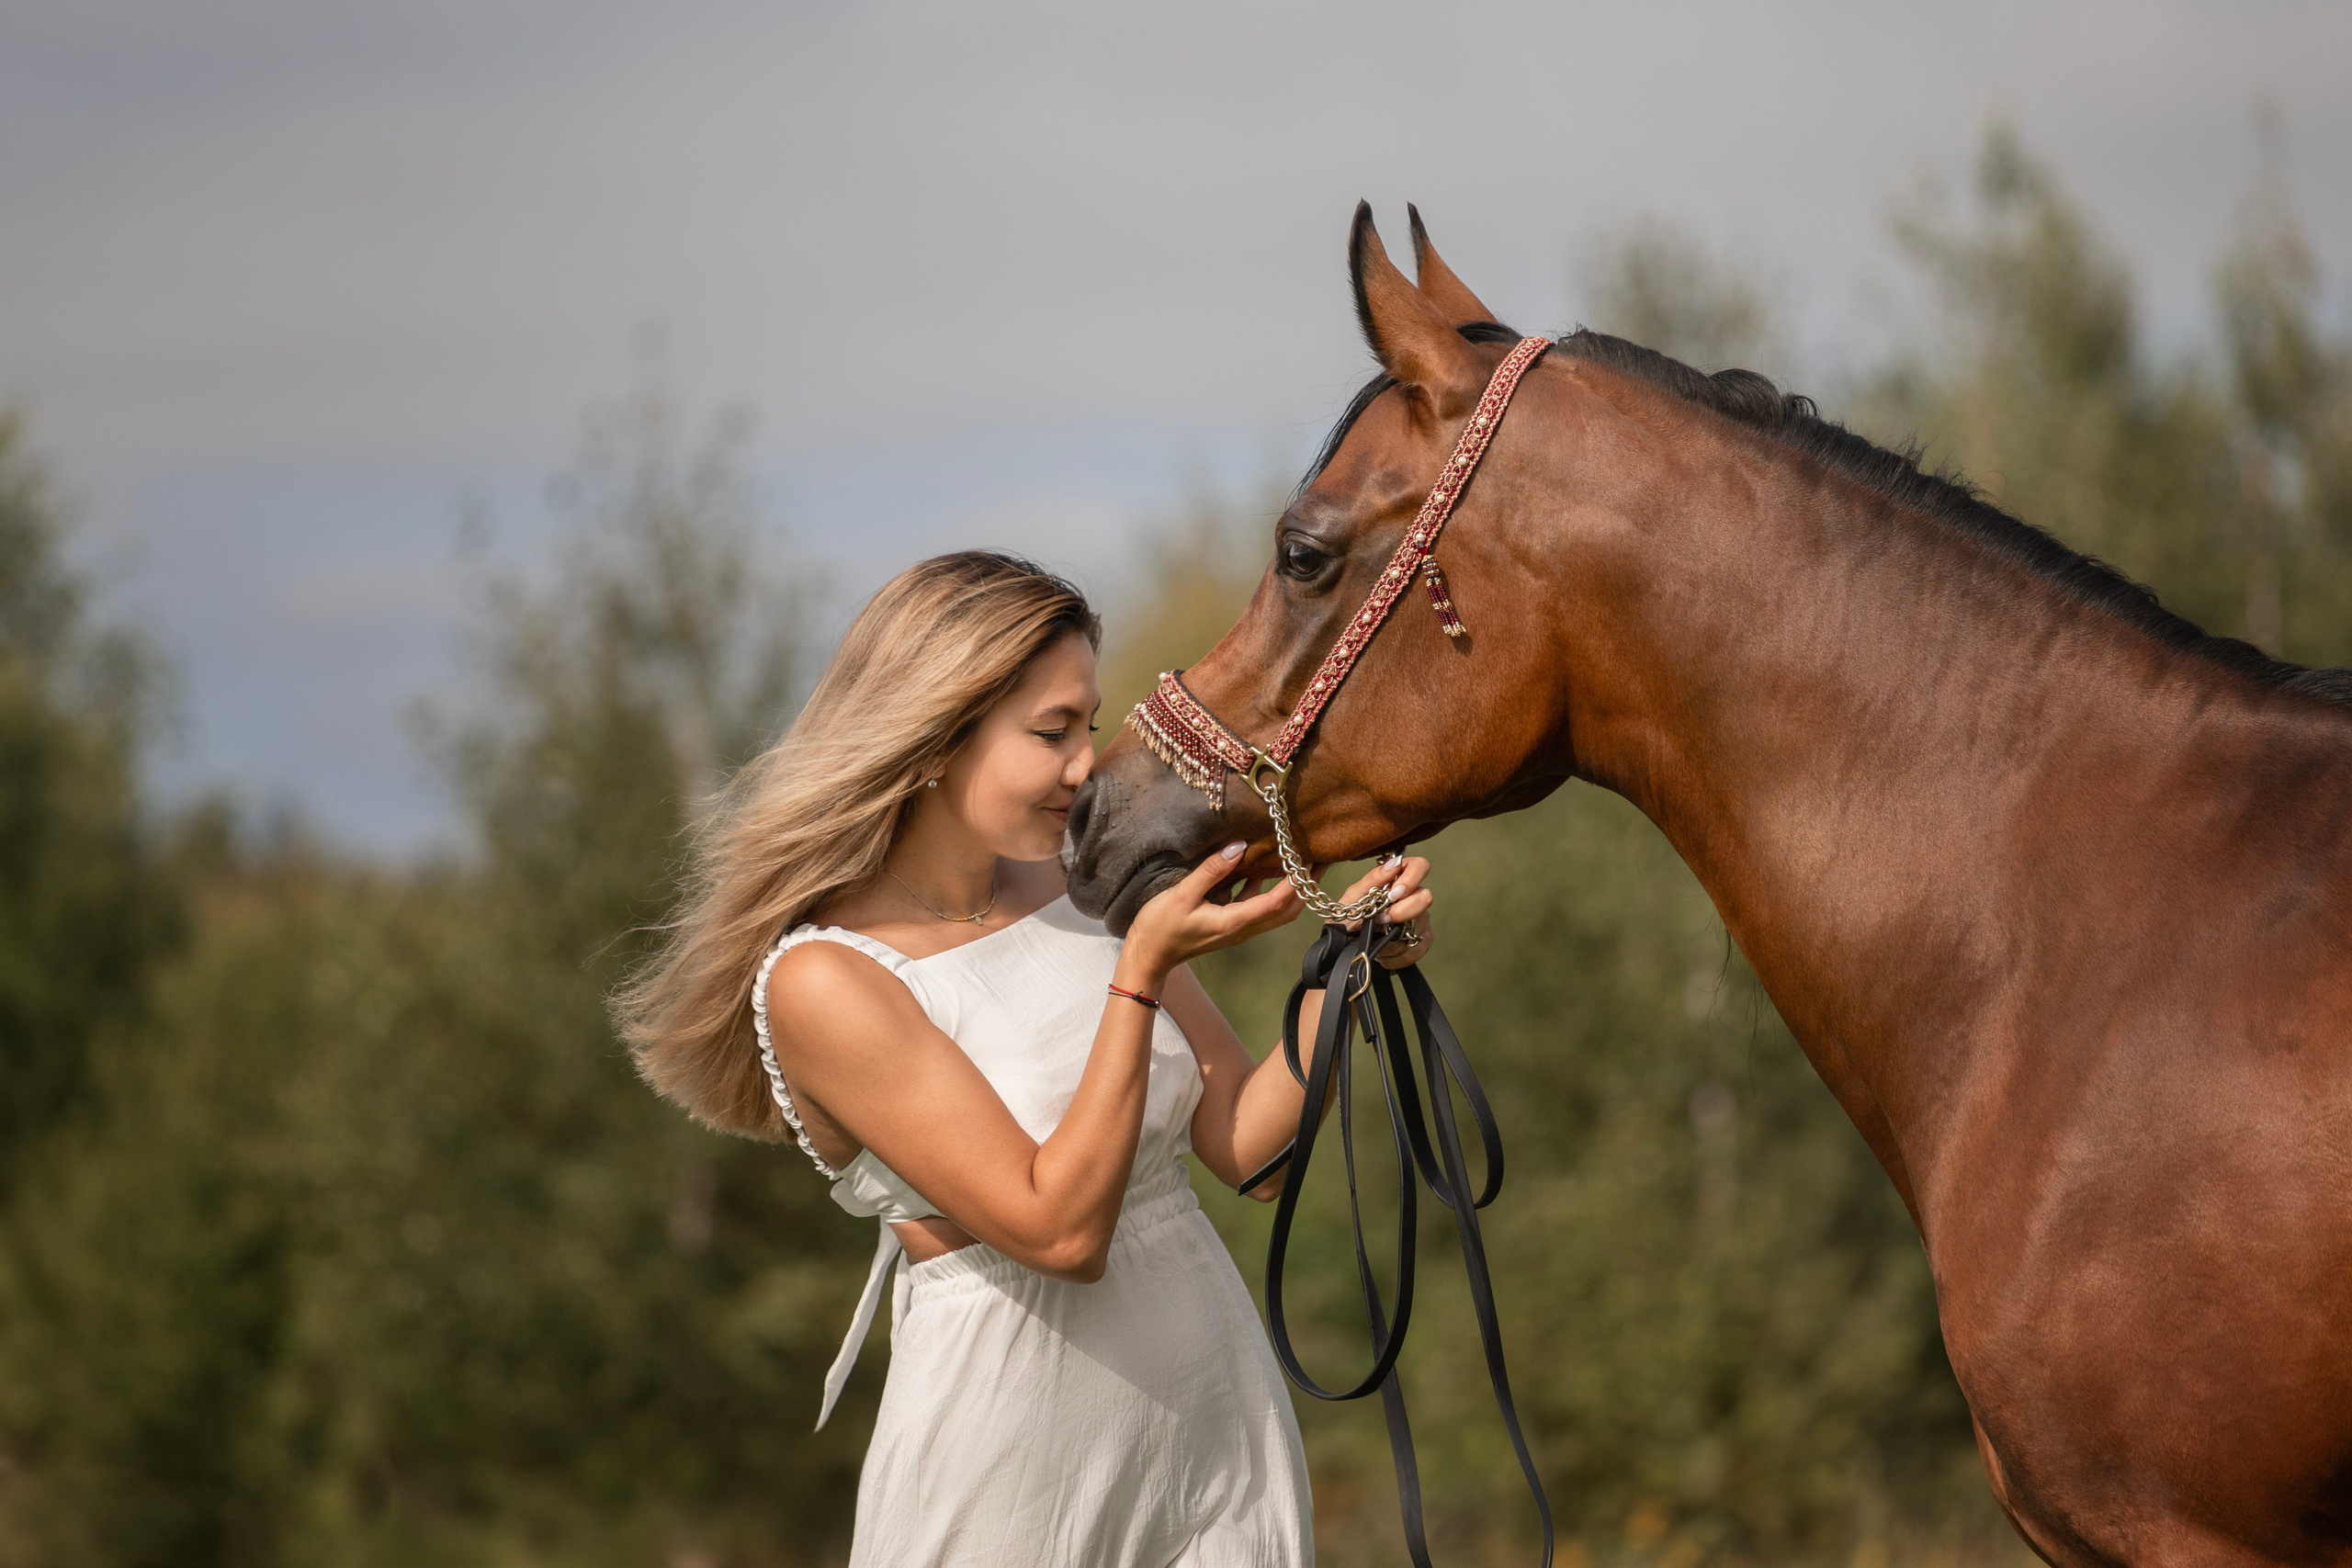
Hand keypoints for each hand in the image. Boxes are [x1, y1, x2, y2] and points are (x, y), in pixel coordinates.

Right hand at [1122, 842, 1303, 982]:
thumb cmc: (1160, 927)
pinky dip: (1270, 889)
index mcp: (1234, 922)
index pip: (1276, 903)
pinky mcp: (1231, 923)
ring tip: (1302, 860)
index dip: (1296, 883)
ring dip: (1293, 889)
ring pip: (1277, 910)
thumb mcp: (1181, 895)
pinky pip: (1259, 907)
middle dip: (1306, 887)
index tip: (1308, 859)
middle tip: (1319, 859)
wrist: (1148, 955)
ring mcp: (1239, 928)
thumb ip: (1211, 871)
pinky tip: (1267, 867)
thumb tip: (1239, 847)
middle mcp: (1243, 928)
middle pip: (1287, 910)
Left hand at [1334, 854, 1435, 968]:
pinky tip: (1383, 954)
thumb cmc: (1348, 917)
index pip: (1420, 866)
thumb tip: (1393, 865)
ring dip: (1394, 938)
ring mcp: (1420, 919)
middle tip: (1381, 921)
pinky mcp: (1421, 941)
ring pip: (1422, 925)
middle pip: (1426, 897)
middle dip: (1403, 912)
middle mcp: (1413, 897)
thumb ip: (1372, 880)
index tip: (1394, 895)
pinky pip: (1417, 949)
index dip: (1411, 878)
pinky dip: (1397, 956)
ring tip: (1375, 940)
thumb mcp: (1352, 898)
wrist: (1344, 946)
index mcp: (1397, 880)